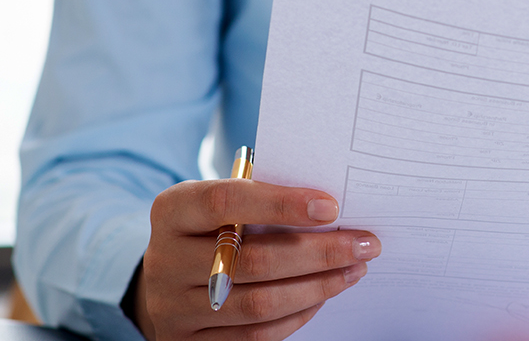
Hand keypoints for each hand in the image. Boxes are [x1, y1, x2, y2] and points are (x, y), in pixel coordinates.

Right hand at [131, 179, 380, 339]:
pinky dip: (298, 315)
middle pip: (252, 260)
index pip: (225, 201)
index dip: (280, 203)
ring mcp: (174, 307)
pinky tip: (324, 295)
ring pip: (259, 304)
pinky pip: (256, 335)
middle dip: (319, 253)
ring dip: (318, 287)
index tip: (331, 206)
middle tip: (364, 244)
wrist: (164, 278)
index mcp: (172, 211)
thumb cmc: (210, 228)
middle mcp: (166, 260)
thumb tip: (329, 210)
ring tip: (354, 269)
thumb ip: (260, 201)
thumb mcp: (219, 204)